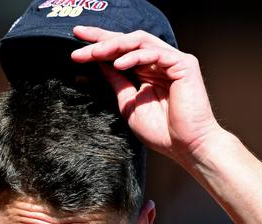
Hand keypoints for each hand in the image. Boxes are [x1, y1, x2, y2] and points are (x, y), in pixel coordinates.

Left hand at [71, 26, 220, 162]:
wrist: (185, 146)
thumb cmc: (162, 131)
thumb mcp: (129, 104)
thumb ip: (117, 82)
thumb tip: (99, 63)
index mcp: (148, 71)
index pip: (121, 52)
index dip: (99, 46)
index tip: (76, 48)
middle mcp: (160, 62)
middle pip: (128, 42)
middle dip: (102, 39)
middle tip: (79, 38)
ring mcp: (173, 61)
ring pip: (139, 42)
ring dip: (114, 45)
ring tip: (94, 53)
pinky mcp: (184, 64)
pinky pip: (155, 53)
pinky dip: (135, 57)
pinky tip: (118, 64)